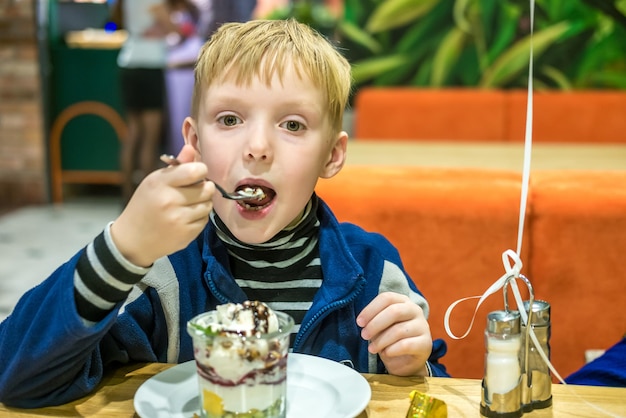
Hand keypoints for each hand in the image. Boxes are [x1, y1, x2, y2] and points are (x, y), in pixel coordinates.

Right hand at [111, 145, 214, 266]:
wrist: (133, 239)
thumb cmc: (145, 205)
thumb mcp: (155, 182)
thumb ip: (176, 167)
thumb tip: (192, 148)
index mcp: (160, 183)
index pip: (195, 171)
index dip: (201, 170)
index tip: (198, 174)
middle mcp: (170, 200)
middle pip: (206, 189)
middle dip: (205, 188)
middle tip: (195, 190)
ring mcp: (179, 219)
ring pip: (208, 205)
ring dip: (203, 203)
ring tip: (190, 204)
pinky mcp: (186, 234)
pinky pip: (205, 220)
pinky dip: (200, 217)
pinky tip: (187, 217)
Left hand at [357, 292, 432, 375]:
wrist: (406, 361)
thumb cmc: (391, 339)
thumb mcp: (381, 327)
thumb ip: (374, 320)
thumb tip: (363, 322)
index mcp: (403, 301)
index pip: (386, 298)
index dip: (371, 309)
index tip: (359, 322)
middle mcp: (415, 310)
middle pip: (394, 311)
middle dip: (375, 324)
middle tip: (364, 335)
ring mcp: (422, 326)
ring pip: (398, 330)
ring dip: (381, 340)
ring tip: (372, 348)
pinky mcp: (426, 343)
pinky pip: (405, 345)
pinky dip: (391, 350)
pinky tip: (385, 353)